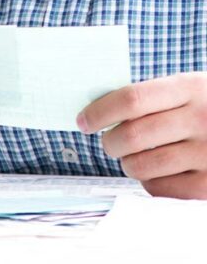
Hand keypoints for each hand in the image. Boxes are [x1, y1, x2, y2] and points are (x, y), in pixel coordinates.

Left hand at [79, 73, 206, 198]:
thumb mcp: (193, 89)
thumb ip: (155, 97)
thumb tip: (97, 108)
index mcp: (193, 88)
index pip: (132, 99)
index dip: (99, 111)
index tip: (83, 121)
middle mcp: (203, 119)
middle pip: (131, 135)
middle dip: (109, 142)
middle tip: (110, 143)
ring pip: (142, 165)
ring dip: (127, 164)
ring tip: (132, 158)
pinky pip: (159, 188)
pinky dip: (148, 182)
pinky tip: (157, 172)